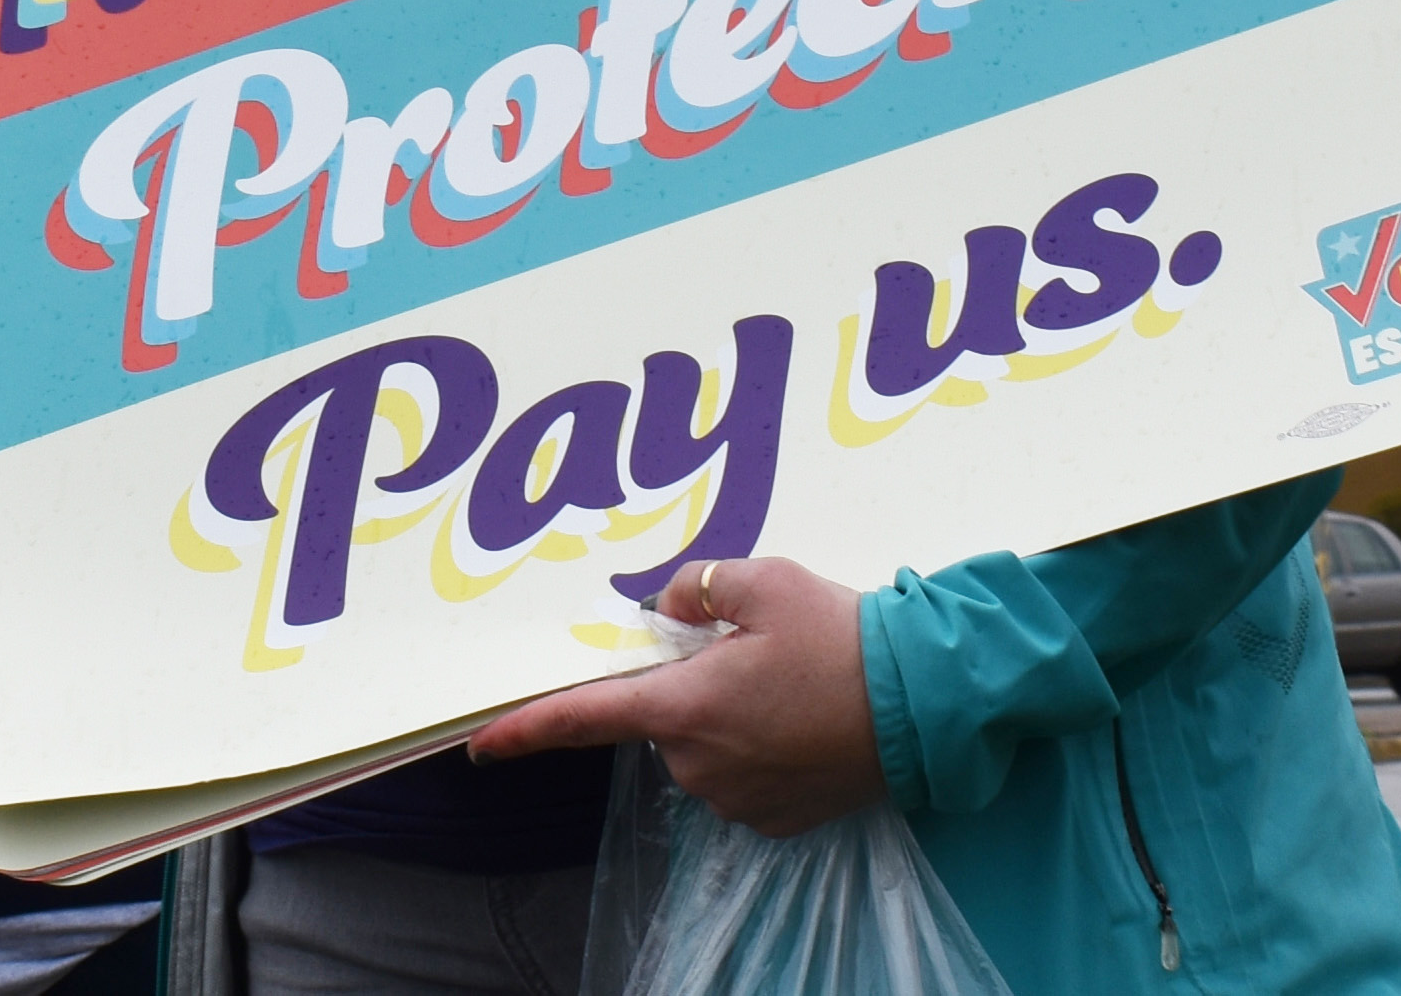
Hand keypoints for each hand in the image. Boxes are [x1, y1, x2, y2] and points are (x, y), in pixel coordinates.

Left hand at [467, 557, 885, 835]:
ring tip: (790, 678)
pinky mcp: (773, 819)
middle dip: (689, 681)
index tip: (481, 743)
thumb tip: (671, 604)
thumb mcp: (766, 582)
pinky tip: (803, 715)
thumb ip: (702, 586)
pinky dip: (757, 744)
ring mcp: (735, 799)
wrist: (918, 704)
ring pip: (703, 745)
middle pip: (662, 717)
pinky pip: (740, 773)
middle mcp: (698, 763)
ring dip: (726, 713)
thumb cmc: (839, 636)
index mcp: (685, 706)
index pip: (585, 719)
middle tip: (751, 647)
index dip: (526, 730)